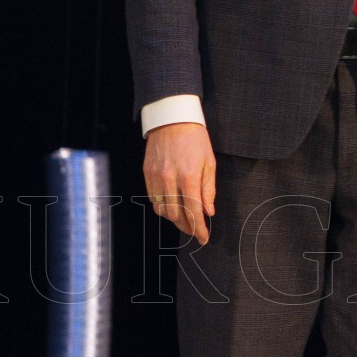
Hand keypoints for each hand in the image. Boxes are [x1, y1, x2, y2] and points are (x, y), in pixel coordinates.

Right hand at [143, 122, 216, 244]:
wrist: (172, 119)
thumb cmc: (195, 138)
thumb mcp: (209, 162)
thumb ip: (208, 189)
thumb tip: (208, 211)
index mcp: (188, 176)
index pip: (194, 211)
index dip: (199, 229)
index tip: (204, 238)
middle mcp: (169, 179)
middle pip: (177, 215)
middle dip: (188, 227)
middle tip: (196, 230)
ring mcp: (156, 177)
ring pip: (163, 210)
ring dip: (175, 219)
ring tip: (185, 221)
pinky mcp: (147, 174)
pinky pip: (153, 200)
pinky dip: (163, 208)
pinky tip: (172, 207)